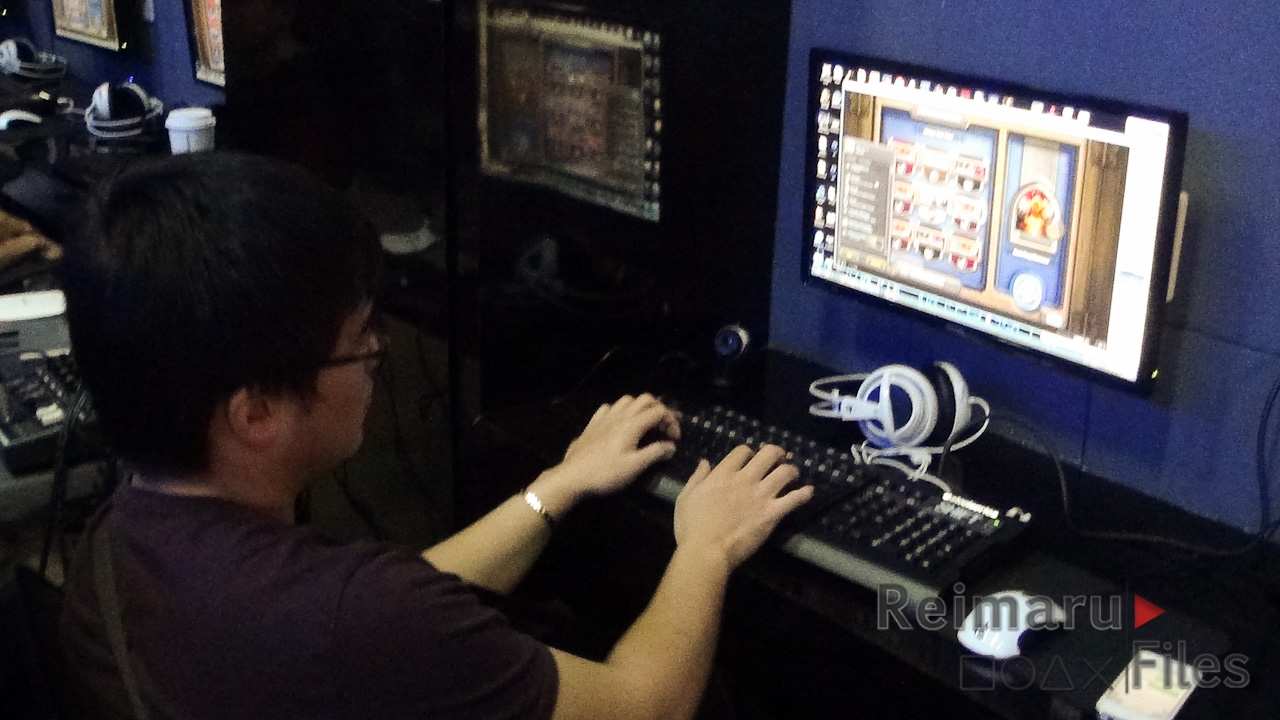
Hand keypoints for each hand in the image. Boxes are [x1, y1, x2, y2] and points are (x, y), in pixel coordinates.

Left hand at [548, 394, 679, 501]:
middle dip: (659, 410)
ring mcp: (605, 417)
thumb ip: (655, 453)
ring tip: (645, 424)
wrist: (573, 476)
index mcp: (632, 424)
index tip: (674, 439)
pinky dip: (621, 411)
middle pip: (645, 399)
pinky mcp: (593, 423)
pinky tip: (620, 423)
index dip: (671, 422)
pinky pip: (610, 407)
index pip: (659, 411)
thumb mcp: (635, 466)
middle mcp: (620, 415)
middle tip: (663, 428)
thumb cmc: (606, 473)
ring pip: (627, 400)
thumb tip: (671, 446)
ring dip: (640, 408)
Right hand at [672, 445, 810, 568]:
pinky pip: (794, 499)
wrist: (706, 552)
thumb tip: (705, 462)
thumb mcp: (686, 497)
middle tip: (778, 459)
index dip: (749, 452)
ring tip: (793, 474)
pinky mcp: (772, 513)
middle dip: (776, 453)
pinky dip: (804, 494)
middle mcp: (745, 479)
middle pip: (769, 454)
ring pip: (785, 472)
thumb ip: (698, 477)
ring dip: (791, 470)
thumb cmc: (692, 527)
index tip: (751, 458)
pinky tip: (810, 492)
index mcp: (723, 474)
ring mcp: (761, 495)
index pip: (742, 451)